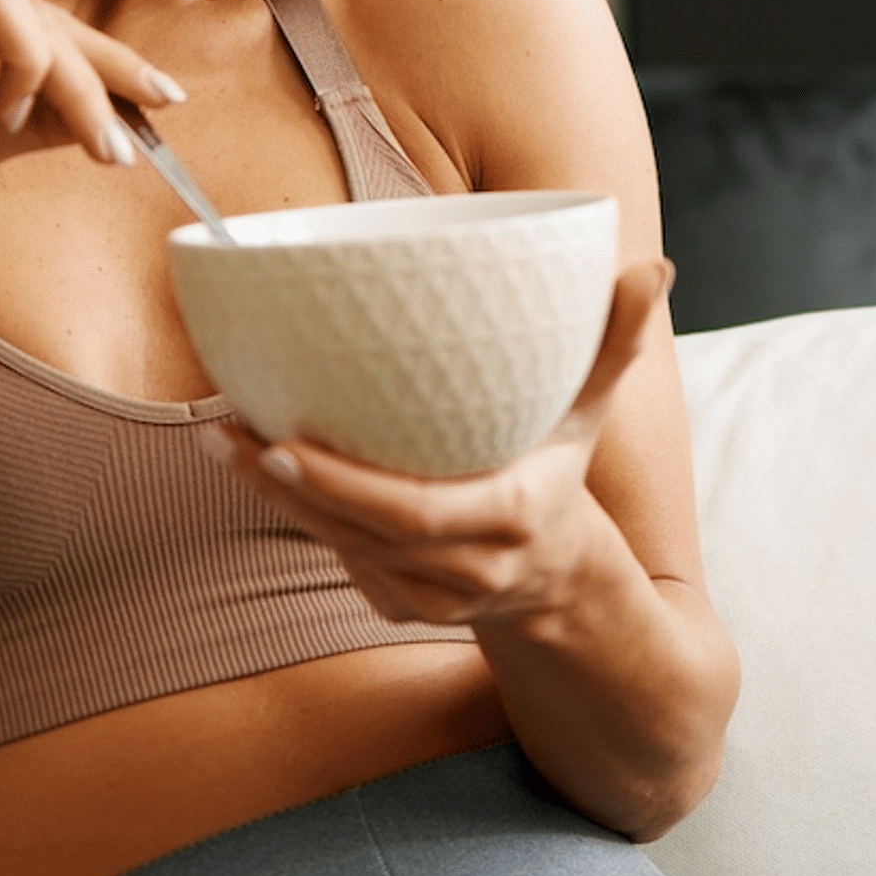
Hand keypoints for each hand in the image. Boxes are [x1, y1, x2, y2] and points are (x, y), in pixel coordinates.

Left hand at [225, 258, 677, 630]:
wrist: (563, 579)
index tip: (285, 441)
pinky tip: (255, 470)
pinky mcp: (400, 607)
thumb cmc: (562, 468)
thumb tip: (653, 268)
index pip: (417, 514)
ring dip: (274, 499)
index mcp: (514, 517)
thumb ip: (616, 342)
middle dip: (285, 485)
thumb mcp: (593, 410)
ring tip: (222, 437)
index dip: (346, 486)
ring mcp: (432, 599)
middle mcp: (472, 570)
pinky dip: (299, 518)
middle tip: (227, 428)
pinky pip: (340, 562)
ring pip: (338, 549)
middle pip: (360, 534)